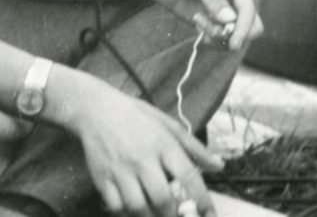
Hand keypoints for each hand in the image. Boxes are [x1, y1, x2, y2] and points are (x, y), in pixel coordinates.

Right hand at [76, 87, 225, 216]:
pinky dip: (127, 213)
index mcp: (163, 144)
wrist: (98, 110)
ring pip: (138, 206)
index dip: (201, 199)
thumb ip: (195, 148)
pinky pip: (116, 206)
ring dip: (151, 216)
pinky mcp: (102, 178)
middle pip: (162, 197)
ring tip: (158, 215)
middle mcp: (142, 159)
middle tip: (178, 216)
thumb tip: (219, 166)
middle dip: (173, 214)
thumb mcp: (169, 126)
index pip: (187, 175)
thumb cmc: (138, 118)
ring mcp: (120, 170)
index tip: (209, 213)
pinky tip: (135, 210)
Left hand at [143, 0, 262, 50]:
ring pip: (235, 37)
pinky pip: (220, 39)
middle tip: (212, 31)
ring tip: (198, 21)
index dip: (244, 29)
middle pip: (252, 28)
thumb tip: (230, 20)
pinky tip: (196, 22)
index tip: (232, 44)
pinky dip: (211, 38)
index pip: (249, 11)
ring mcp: (222, 12)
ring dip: (219, 37)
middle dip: (235, 35)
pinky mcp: (210, 22)